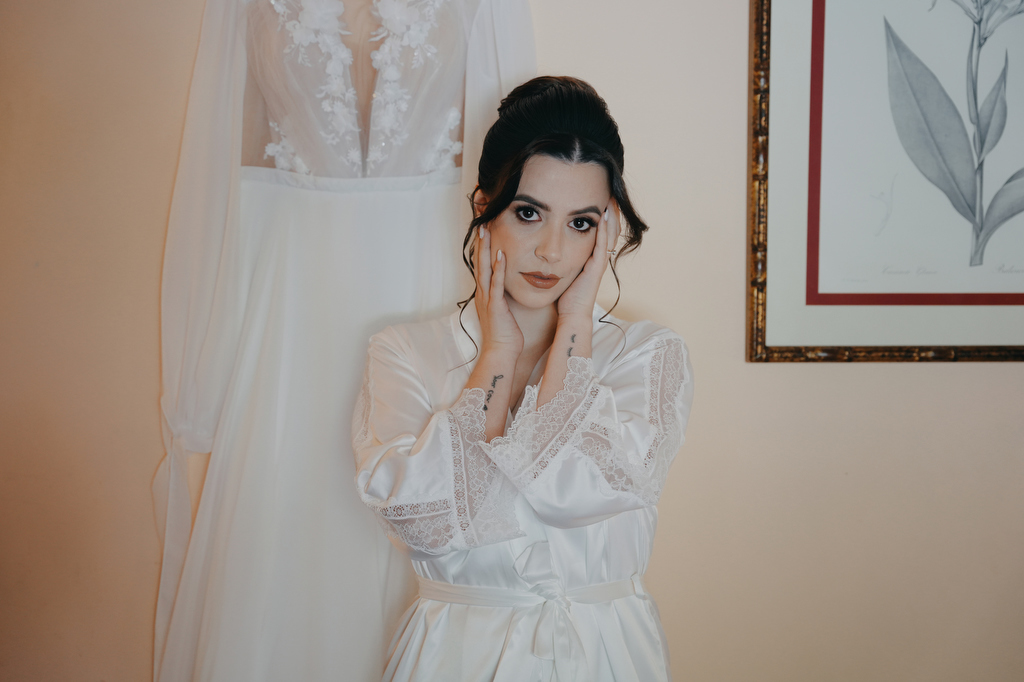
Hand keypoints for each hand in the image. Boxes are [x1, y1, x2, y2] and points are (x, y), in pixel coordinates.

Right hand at [474, 226, 523, 355]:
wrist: (501, 352)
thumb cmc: (506, 334)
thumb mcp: (505, 311)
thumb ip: (505, 297)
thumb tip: (511, 288)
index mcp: (486, 294)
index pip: (483, 266)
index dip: (483, 249)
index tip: (485, 232)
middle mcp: (483, 294)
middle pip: (479, 263)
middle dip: (481, 243)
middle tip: (481, 223)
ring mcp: (487, 299)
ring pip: (484, 269)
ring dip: (485, 249)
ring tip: (486, 231)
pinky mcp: (495, 305)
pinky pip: (497, 284)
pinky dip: (498, 268)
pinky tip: (501, 254)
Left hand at [556, 199, 621, 318]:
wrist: (571, 315)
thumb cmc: (565, 296)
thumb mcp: (564, 271)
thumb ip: (562, 258)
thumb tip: (550, 247)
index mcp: (591, 257)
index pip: (599, 231)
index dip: (600, 215)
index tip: (598, 196)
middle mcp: (598, 258)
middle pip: (608, 229)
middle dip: (609, 210)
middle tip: (609, 191)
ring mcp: (599, 262)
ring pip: (608, 234)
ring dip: (610, 215)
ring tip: (609, 197)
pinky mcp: (596, 268)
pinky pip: (602, 244)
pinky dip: (603, 230)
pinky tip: (602, 215)